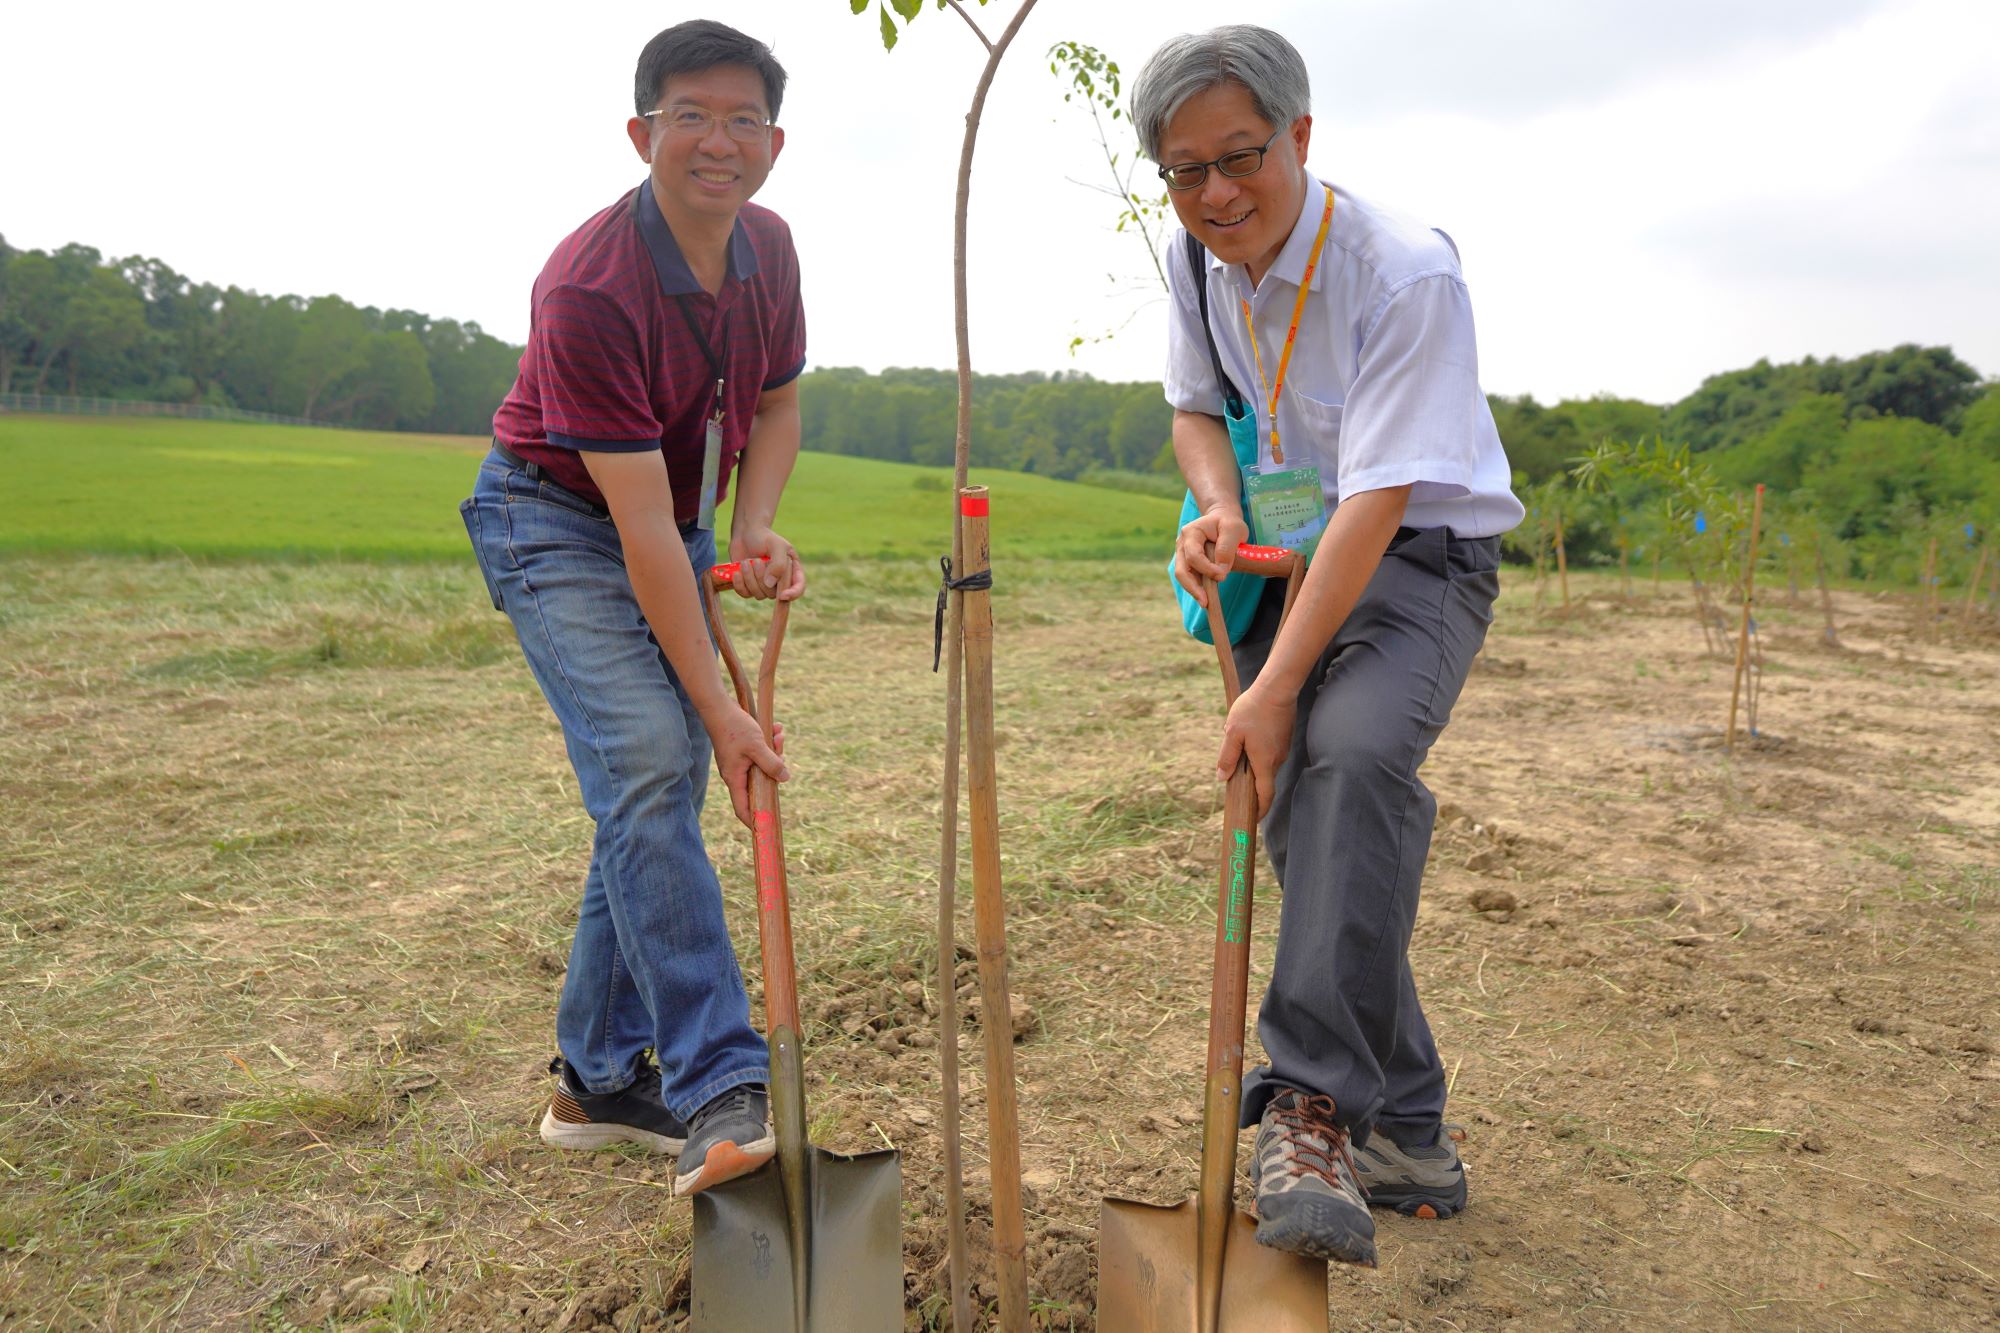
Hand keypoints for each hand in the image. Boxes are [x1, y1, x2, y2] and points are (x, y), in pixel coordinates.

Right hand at [704, 701, 788, 825]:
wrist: (719, 707)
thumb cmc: (734, 728)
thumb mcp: (757, 746)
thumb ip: (771, 763)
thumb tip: (785, 778)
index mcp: (735, 778)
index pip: (743, 808)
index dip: (754, 820)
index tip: (767, 829)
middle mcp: (736, 774)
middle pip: (760, 784)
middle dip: (775, 771)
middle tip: (781, 750)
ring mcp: (739, 763)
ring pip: (763, 766)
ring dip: (775, 752)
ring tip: (778, 735)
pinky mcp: (742, 752)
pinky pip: (761, 753)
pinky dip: (770, 743)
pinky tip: (776, 729)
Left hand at [728, 526, 804, 600]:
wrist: (745, 534)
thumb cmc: (764, 537)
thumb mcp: (776, 546)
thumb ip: (779, 564)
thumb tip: (770, 584)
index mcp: (792, 570)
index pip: (798, 587)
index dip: (793, 594)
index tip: (782, 595)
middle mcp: (780, 581)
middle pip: (775, 594)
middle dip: (762, 578)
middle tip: (757, 560)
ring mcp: (764, 585)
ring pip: (759, 595)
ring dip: (750, 578)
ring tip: (746, 562)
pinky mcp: (750, 586)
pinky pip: (746, 594)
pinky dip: (740, 584)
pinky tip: (737, 573)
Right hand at [1173, 506, 1248, 607]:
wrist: (1222, 520)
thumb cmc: (1229, 523)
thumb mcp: (1234, 529)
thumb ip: (1227, 547)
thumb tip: (1221, 570)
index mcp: (1191, 532)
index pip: (1193, 555)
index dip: (1206, 568)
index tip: (1223, 576)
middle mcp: (1182, 544)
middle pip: (1181, 570)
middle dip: (1192, 587)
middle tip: (1205, 602)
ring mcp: (1183, 554)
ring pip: (1183, 576)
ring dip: (1194, 591)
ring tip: (1206, 603)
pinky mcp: (1189, 564)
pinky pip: (1190, 578)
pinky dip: (1197, 588)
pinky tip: (1207, 598)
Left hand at [1217, 680, 1295, 817]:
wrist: (1277, 688)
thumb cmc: (1253, 709)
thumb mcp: (1232, 733)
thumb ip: (1227, 757)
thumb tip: (1222, 778)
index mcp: (1264, 762)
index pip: (1265, 795)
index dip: (1260, 810)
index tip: (1253, 819)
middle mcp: (1277, 759)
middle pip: (1264, 781)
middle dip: (1251, 788)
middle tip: (1236, 790)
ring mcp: (1282, 749)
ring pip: (1266, 765)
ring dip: (1253, 767)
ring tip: (1238, 756)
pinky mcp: (1283, 738)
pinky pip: (1270, 754)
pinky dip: (1259, 755)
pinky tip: (1249, 741)